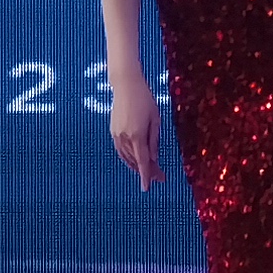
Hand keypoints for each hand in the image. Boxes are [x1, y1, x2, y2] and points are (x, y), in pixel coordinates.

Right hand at [107, 67, 161, 187]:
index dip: (146, 176)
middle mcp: (125, 138)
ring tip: (149, 171)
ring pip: (127, 158)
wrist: (126, 85)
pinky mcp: (113, 131)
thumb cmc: (145, 99)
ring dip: (137, 166)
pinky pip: (121, 150)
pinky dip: (129, 158)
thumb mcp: (156, 120)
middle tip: (159, 177)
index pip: (143, 162)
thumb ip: (154, 140)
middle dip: (147, 171)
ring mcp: (117, 135)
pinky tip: (135, 160)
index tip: (147, 188)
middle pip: (136, 161)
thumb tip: (153, 158)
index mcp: (138, 135)